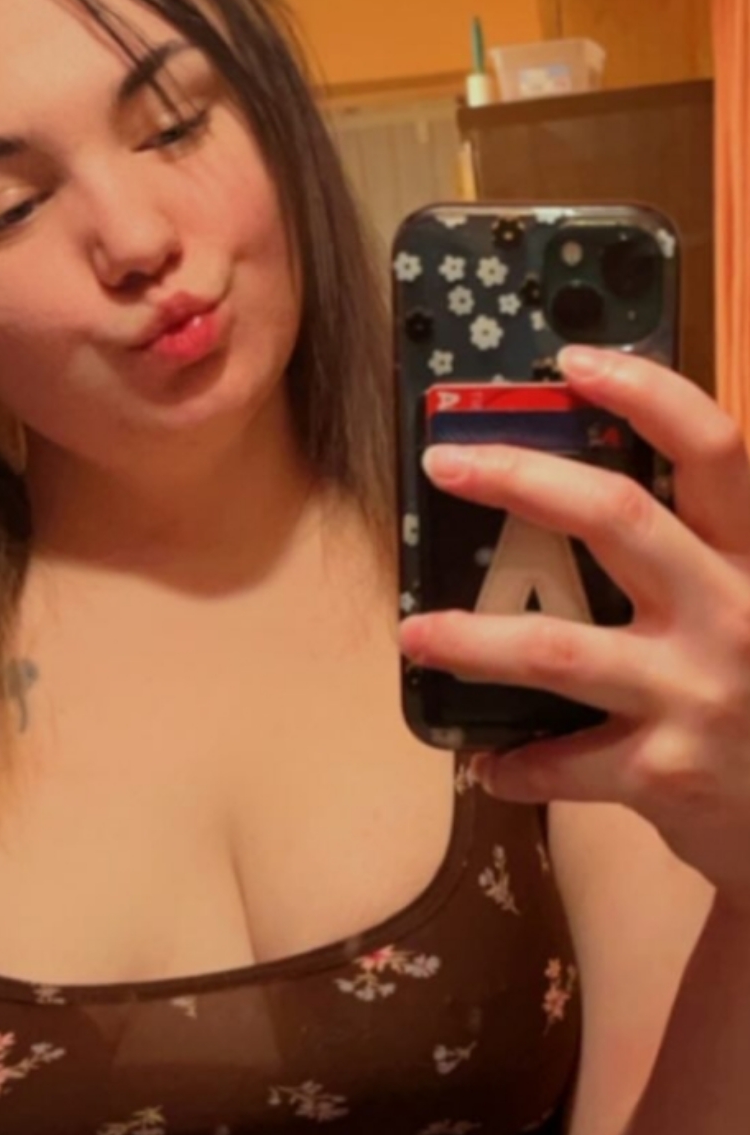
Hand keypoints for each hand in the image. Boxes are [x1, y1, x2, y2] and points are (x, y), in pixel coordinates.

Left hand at [397, 345, 749, 910]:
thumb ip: (695, 556)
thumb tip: (578, 494)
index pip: (715, 447)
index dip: (646, 392)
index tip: (574, 362)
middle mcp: (734, 612)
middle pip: (620, 516)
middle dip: (520, 480)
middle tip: (446, 465)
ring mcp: (699, 693)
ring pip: (558, 648)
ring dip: (472, 639)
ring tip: (416, 632)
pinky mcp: (666, 772)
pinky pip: (561, 760)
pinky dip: (514, 762)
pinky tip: (486, 760)